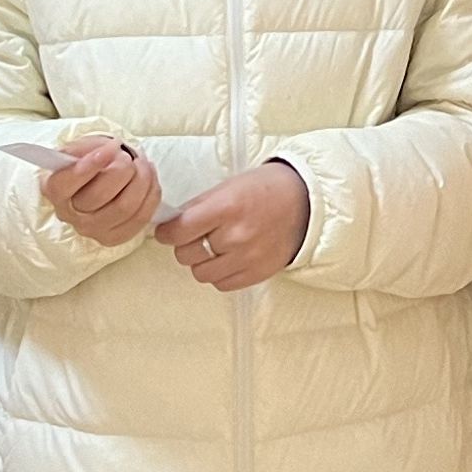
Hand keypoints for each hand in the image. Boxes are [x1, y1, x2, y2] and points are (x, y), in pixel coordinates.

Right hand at [41, 138, 162, 246]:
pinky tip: (149, 179)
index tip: (111, 147)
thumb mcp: (80, 148)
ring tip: (142, 165)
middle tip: (127, 157)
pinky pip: (140, 219)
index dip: (89, 165)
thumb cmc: (88, 162)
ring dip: (141, 181)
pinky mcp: (114, 237)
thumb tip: (109, 150)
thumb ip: (87, 148)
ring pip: (124, 207)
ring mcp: (92, 230)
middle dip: (121, 169)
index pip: (65, 184)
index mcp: (55, 190)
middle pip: (99, 195)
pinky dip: (151, 195)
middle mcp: (70, 215)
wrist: (96, 179)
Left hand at [159, 160, 310, 291]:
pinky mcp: (258, 274)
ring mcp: (248, 258)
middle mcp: (236, 235)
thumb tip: (170, 226)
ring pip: (201, 273)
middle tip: (197, 236)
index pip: (179, 231)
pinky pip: (222, 284)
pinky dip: (220, 273)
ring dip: (202, 262)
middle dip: (186, 245)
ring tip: (215, 248)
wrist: (304, 202)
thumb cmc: (264, 190)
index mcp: (227, 207)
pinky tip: (229, 258)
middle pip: (186, 254)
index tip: (167, 232)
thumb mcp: (228, 187)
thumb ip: (199, 207)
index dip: (167, 232)